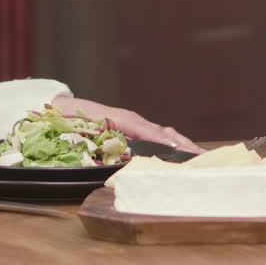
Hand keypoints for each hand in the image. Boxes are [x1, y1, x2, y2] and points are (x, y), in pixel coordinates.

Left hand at [49, 95, 204, 153]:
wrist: (61, 106)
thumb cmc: (71, 118)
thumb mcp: (84, 131)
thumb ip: (103, 143)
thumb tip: (124, 155)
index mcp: (122, 119)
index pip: (150, 132)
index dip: (168, 142)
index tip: (186, 152)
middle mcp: (131, 120)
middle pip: (162, 132)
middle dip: (184, 144)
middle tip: (204, 158)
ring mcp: (132, 123)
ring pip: (161, 133)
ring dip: (180, 145)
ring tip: (199, 158)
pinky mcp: (130, 128)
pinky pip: (154, 135)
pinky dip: (169, 143)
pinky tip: (179, 154)